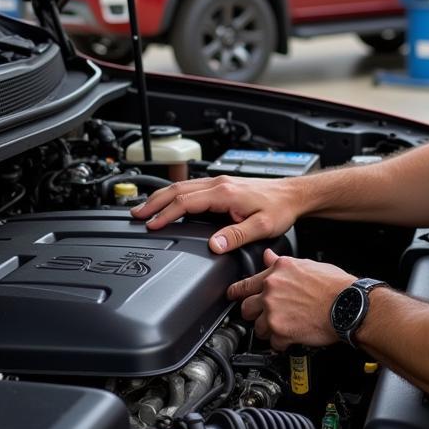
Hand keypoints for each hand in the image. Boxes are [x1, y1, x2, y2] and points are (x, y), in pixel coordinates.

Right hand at [130, 176, 301, 251]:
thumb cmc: (280, 208)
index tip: (151, 225)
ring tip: (144, 208)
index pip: (186, 202)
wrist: (293, 195)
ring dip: (162, 197)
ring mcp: (220, 183)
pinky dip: (175, 195)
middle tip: (135, 214)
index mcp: (224, 193)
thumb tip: (213, 245)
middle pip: (178, 190)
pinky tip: (170, 201)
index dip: (166, 214)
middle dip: (154, 203)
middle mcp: (219, 184)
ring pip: (183, 187)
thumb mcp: (261, 226)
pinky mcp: (223, 185)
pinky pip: (192, 187)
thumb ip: (236, 236)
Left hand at [226, 248, 354, 350]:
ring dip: (269, 330)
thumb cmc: (334, 285)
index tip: (233, 295)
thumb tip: (268, 257)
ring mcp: (273, 311)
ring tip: (284, 328)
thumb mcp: (306, 265)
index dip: (236, 292)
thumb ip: (282, 263)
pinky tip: (292, 337)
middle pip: (246, 308)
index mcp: (277, 272)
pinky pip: (273, 342)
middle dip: (254, 314)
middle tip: (265, 316)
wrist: (348, 304)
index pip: (246, 283)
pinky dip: (282, 343)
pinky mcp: (280, 331)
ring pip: (258, 328)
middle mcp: (271, 290)